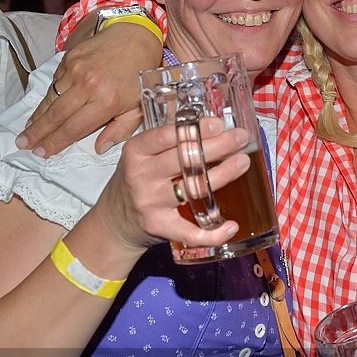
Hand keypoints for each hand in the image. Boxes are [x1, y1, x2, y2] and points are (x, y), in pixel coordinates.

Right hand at [19, 22, 163, 157]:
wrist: (136, 36)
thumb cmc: (139, 74)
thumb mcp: (139, 106)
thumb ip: (121, 129)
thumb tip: (99, 148)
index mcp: (107, 101)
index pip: (73, 128)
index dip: (55, 143)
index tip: (41, 153)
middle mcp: (88, 85)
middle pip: (55, 115)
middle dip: (37, 133)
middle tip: (22, 144)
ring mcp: (76, 69)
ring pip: (50, 98)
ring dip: (37, 116)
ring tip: (27, 130)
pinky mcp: (70, 58)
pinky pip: (54, 82)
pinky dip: (48, 97)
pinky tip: (43, 108)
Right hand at [92, 118, 247, 250]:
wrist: (114, 221)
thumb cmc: (136, 181)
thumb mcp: (142, 154)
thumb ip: (169, 140)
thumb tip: (211, 125)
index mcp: (137, 152)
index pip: (166, 136)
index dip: (195, 129)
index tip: (218, 124)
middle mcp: (142, 176)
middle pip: (184, 158)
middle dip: (218, 146)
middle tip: (240, 138)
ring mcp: (151, 203)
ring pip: (192, 188)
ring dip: (223, 175)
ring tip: (242, 163)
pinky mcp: (160, 226)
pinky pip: (190, 231)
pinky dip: (214, 232)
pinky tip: (232, 225)